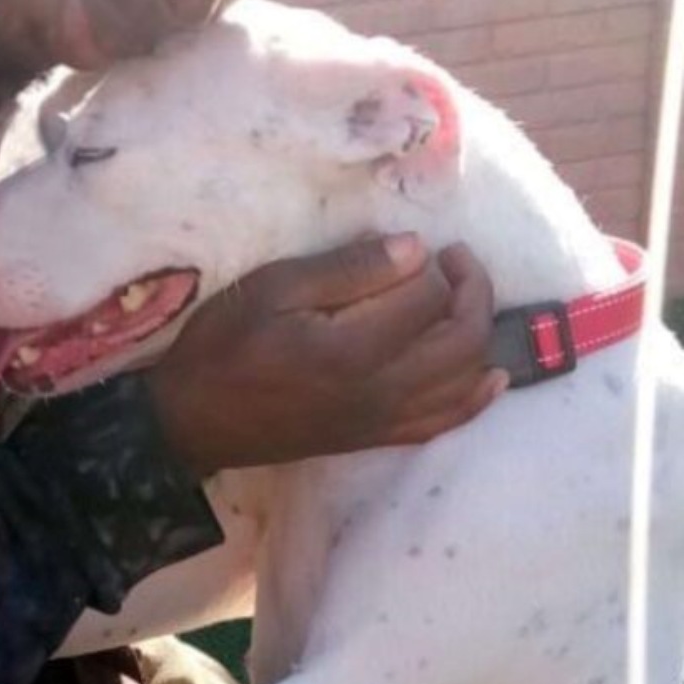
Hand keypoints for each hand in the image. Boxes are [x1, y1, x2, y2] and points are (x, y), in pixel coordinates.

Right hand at [147, 235, 502, 477]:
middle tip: (455, 259)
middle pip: (463, 338)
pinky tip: (490, 374)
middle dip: (473, 289)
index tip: (410, 246)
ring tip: (461, 299)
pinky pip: (445, 421)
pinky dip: (476, 396)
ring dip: (479, 332)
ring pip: (465, 378)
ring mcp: (382, 420)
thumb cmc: (223, 346)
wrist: (194, 422)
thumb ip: (345, 269)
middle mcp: (379, 390)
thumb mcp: (270, 289)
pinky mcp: (377, 437)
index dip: (431, 263)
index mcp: (350, 349)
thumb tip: (414, 249)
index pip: (428, 297)